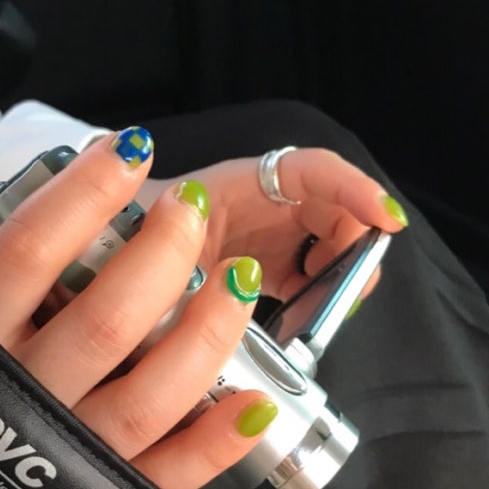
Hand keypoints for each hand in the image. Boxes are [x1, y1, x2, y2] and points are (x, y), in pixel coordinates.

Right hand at [0, 131, 278, 488]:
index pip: (28, 252)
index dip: (84, 194)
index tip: (130, 148)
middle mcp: (23, 396)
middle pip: (105, 321)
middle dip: (161, 254)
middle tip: (189, 205)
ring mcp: (71, 453)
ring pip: (150, 397)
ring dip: (205, 334)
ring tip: (241, 276)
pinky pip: (168, 475)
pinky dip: (217, 444)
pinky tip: (258, 402)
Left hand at [141, 149, 408, 301]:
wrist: (101, 263)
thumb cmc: (123, 242)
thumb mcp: (151, 249)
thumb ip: (183, 257)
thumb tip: (235, 284)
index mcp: (237, 186)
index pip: (311, 170)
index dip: (354, 188)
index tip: (387, 221)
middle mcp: (259, 204)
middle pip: (332, 209)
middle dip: (353, 244)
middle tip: (347, 288)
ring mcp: (264, 236)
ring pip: (326, 245)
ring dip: (335, 274)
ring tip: (313, 309)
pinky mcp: (265, 267)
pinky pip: (307, 275)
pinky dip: (314, 296)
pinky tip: (298, 318)